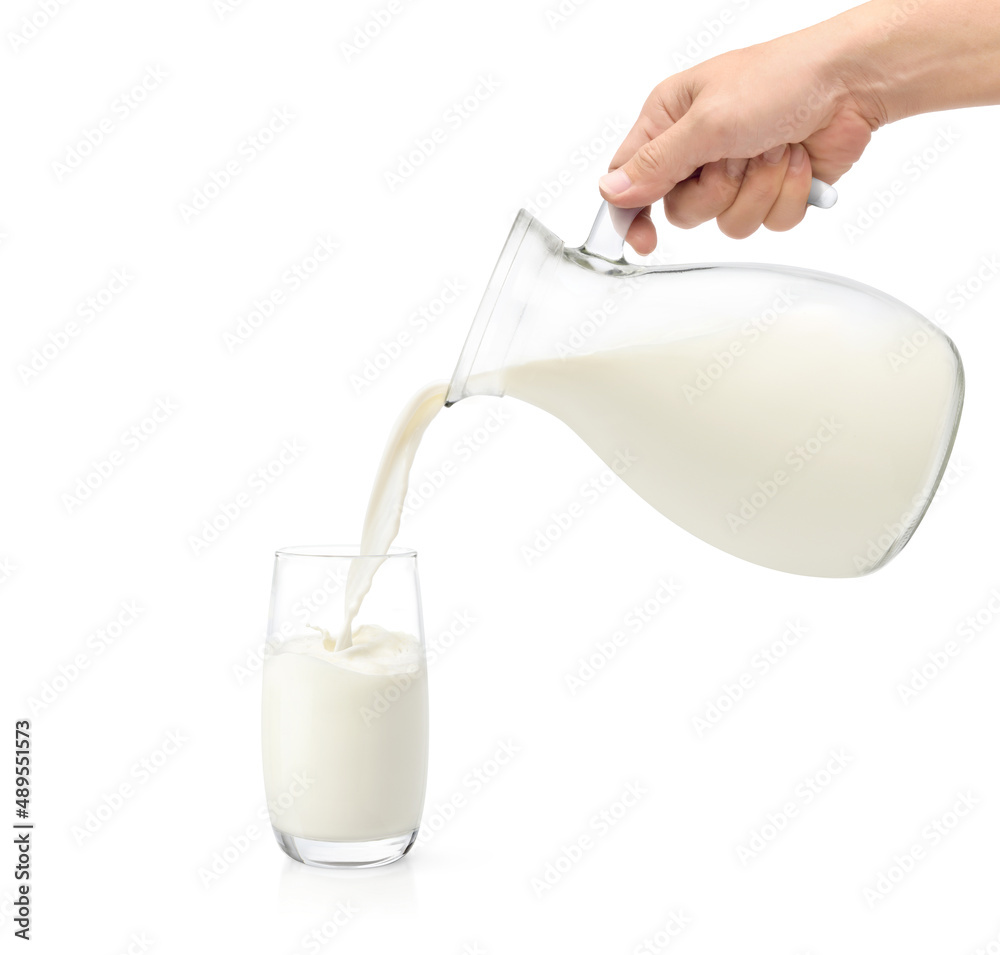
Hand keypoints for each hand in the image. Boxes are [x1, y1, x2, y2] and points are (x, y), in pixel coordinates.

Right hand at [600, 28, 879, 250]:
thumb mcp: (706, 121)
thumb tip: (610, 191)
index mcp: (670, 121)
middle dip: (716, 191)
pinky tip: (796, 161)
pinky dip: (787, 195)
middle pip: (682, 211)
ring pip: (727, 223)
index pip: (630, 178)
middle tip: (736, 156)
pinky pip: (767, 224)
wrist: (852, 82)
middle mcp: (698, 150)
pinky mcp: (771, 190)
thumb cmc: (781, 80)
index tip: (642, 241)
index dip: (631, 214)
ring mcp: (736, 173)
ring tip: (774, 149)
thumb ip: (655, 163)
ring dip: (757, 189)